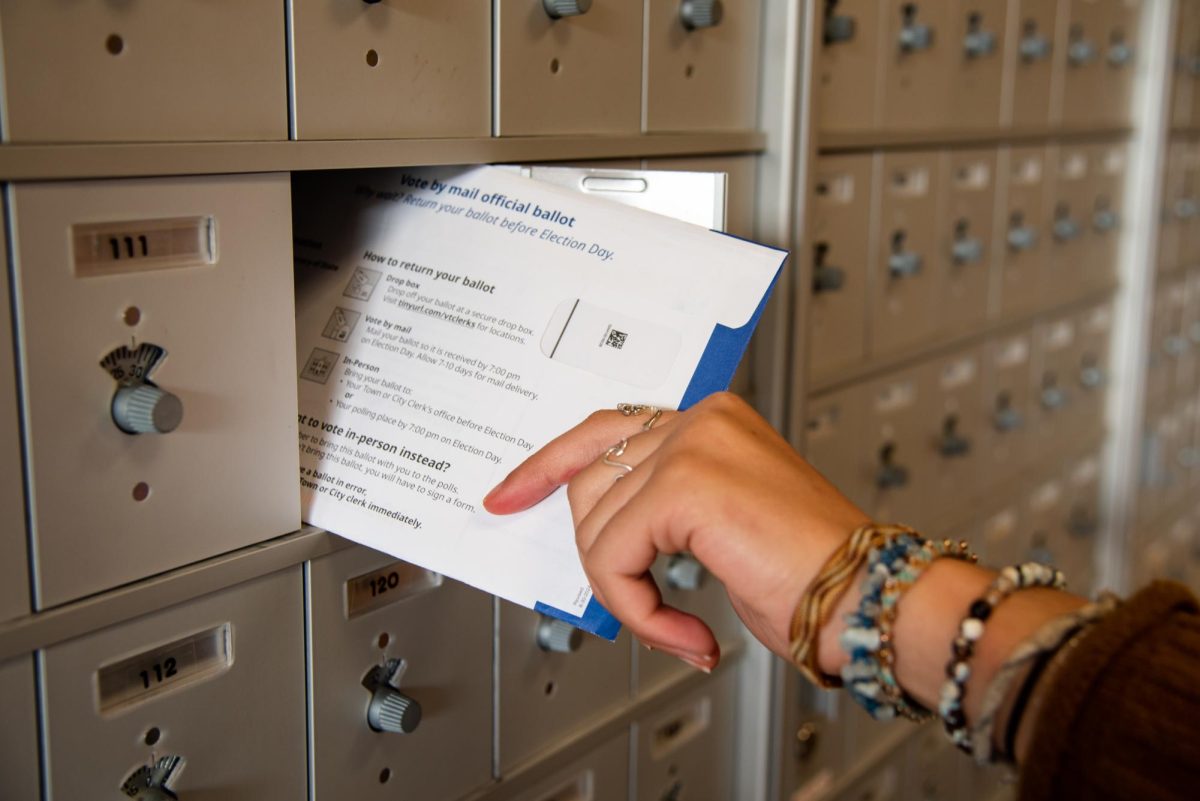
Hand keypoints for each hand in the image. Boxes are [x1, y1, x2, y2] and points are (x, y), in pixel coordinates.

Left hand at [483, 392, 869, 669]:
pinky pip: (613, 558)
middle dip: (597, 550)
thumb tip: (603, 533)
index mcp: (712, 419)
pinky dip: (639, 607)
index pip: (605, 429)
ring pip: (597, 526)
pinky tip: (687, 630)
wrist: (871, 600)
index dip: (548, 465)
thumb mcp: (723, 525)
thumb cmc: (816, 574)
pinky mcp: (686, 485)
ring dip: (627, 591)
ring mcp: (693, 446)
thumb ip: (662, 509)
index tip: (509, 493)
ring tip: (679, 623)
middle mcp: (701, 419)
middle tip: (636, 598)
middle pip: (589, 479)